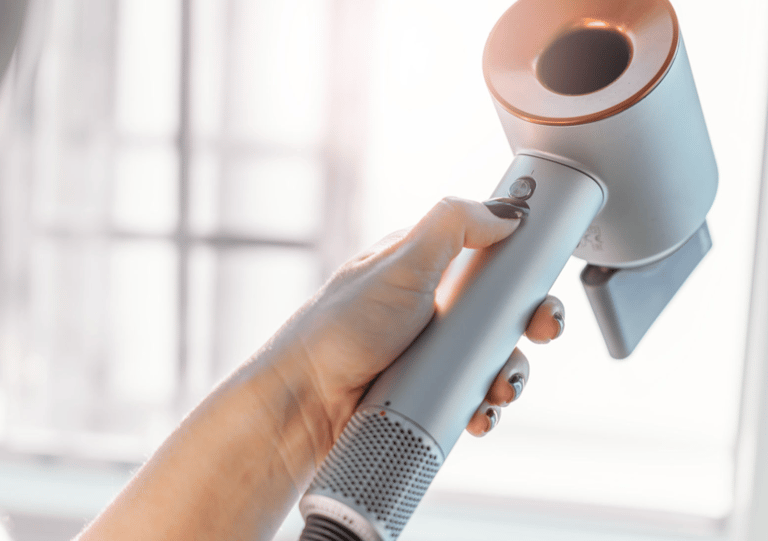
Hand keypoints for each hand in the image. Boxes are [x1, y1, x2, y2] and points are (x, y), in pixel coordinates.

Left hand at [291, 196, 564, 441]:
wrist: (305, 403)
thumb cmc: (339, 329)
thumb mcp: (400, 264)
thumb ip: (452, 227)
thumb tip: (506, 212)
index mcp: (427, 266)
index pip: (489, 255)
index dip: (522, 265)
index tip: (543, 279)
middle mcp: (434, 307)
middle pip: (504, 309)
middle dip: (531, 323)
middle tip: (541, 330)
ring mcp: (434, 351)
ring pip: (497, 357)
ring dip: (511, 372)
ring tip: (500, 387)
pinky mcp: (432, 391)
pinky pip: (476, 395)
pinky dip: (486, 405)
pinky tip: (480, 413)